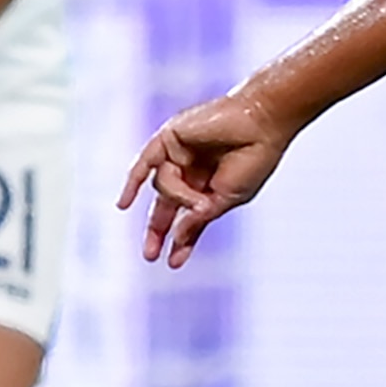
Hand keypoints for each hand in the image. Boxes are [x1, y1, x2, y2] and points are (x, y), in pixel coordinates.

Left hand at [120, 88, 301, 266]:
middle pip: (165, 204)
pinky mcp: (169, 138)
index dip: (181, 241)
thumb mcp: (225, 198)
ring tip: (200, 200)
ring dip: (179, 197)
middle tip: (150, 256)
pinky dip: (133, 183)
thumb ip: (199, 217)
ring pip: (164, 187)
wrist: (262, 123)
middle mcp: (191, 170)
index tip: (173, 263)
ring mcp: (179, 153)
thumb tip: (177, 236)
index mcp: (210, 185)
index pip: (188, 217)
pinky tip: (123, 205)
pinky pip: (145, 163)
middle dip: (158, 230)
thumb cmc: (253, 159)